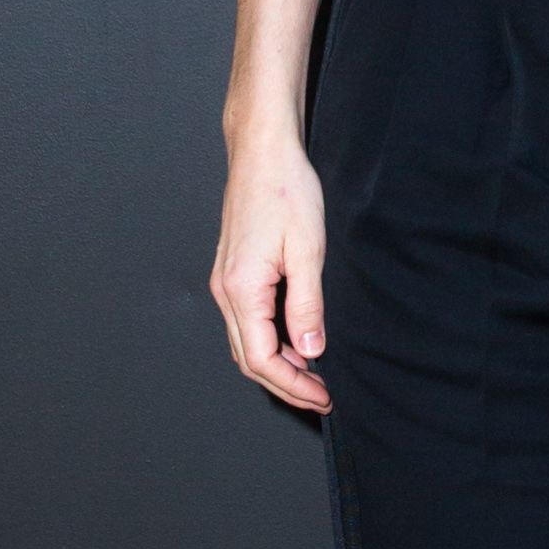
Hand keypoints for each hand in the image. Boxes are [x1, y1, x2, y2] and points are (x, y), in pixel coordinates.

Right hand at [211, 133, 331, 413]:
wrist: (262, 152)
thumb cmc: (285, 190)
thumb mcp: (307, 250)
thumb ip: (307, 306)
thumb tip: (311, 350)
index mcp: (242, 289)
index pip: (262, 360)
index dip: (293, 385)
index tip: (323, 395)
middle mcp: (226, 291)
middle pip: (249, 359)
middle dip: (285, 384)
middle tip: (322, 395)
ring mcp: (225, 282)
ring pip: (246, 343)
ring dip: (278, 365)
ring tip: (313, 374)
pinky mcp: (233, 273)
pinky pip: (247, 322)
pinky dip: (271, 342)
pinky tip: (297, 341)